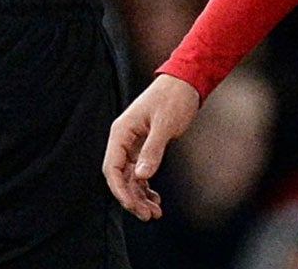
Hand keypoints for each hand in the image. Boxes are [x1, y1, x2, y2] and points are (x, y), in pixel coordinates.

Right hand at [104, 73, 200, 220]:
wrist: (185, 82)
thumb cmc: (173, 98)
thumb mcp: (164, 124)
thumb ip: (152, 150)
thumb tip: (141, 176)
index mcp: (121, 132)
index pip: (112, 168)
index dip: (120, 190)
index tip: (133, 206)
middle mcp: (123, 140)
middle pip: (120, 177)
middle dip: (132, 198)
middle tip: (149, 215)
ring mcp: (133, 144)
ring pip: (130, 178)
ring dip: (140, 196)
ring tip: (155, 213)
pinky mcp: (144, 147)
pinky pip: (140, 172)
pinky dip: (146, 187)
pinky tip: (155, 199)